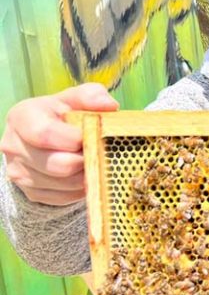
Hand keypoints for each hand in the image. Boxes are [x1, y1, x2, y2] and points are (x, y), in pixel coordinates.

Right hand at [0, 83, 118, 204]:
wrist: (47, 140)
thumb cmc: (65, 116)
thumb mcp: (76, 100)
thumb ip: (91, 96)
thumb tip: (109, 105)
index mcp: (22, 116)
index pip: (45, 133)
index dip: (75, 139)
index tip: (92, 137)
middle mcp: (13, 145)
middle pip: (57, 164)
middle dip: (85, 160)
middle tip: (99, 153)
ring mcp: (18, 171)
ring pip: (63, 184)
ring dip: (86, 175)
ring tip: (93, 162)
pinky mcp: (30, 192)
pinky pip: (63, 197)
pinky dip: (80, 188)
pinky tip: (85, 174)